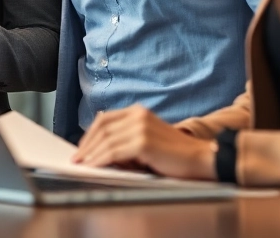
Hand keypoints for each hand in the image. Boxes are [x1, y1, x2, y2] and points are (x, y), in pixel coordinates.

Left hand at [72, 105, 216, 180]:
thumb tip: (97, 151)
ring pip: (106, 140)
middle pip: (102, 128)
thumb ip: (125, 141)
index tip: (81, 148)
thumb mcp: (146, 141)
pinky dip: (101, 160)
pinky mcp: (143, 142)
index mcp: (138, 112)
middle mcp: (138, 115)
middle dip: (86, 145)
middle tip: (77, 158)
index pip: (104, 120)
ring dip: (91, 154)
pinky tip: (94, 167)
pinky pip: (114, 152)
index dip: (89, 134)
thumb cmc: (174, 155)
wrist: (201, 159)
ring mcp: (141, 127)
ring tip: (82, 164)